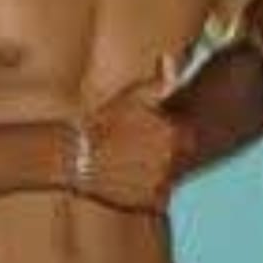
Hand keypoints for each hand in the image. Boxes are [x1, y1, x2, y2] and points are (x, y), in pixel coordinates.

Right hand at [71, 56, 193, 213]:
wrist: (75, 155)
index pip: (187, 138)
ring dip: (154, 174)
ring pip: (168, 179)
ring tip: (128, 166)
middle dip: (163, 156)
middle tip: (136, 152)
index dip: (170, 136)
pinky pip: (158, 200)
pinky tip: (126, 181)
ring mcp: (163, 183)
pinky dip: (147, 194)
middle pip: (178, 160)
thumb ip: (160, 81)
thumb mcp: (133, 96)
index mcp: (175, 134)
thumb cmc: (103, 122)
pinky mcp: (149, 203)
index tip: (151, 136)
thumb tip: (171, 58)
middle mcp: (174, 161)